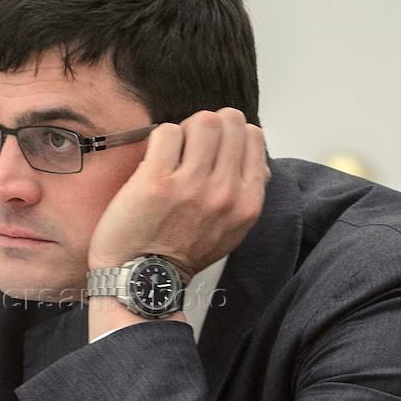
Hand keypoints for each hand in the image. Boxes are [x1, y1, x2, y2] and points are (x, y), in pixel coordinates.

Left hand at [87, 109, 268, 283]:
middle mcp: (224, 192)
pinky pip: (167, 132)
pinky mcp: (156, 182)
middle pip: (228, 121)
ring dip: (184, 130)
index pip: (253, 136)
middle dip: (208, 126)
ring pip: (201, 122)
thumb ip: (247, 193)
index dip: (230, 133)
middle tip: (190, 145)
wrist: (144, 279)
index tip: (213, 147)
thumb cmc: (183, 253)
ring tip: (172, 152)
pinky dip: (159, 138)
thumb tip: (256, 158)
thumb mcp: (232, 229)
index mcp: (247, 202)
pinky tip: (154, 159)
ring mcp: (191, 186)